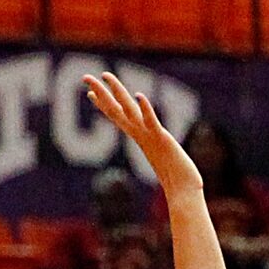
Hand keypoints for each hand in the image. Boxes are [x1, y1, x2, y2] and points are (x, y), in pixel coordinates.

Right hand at [83, 73, 202, 202]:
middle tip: (85, 77)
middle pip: (115, 110)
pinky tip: (139, 96)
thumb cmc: (176, 180)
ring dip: (117, 93)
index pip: (117, 117)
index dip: (103, 105)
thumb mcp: (162, 157)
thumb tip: (159, 154)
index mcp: (140, 138)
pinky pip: (151, 122)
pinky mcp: (162, 139)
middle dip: (100, 93)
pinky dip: (145, 109)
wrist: (183, 192)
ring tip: (106, 76)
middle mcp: (140, 135)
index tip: (89, 94)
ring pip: (129, 111)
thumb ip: (158, 150)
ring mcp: (149, 136)